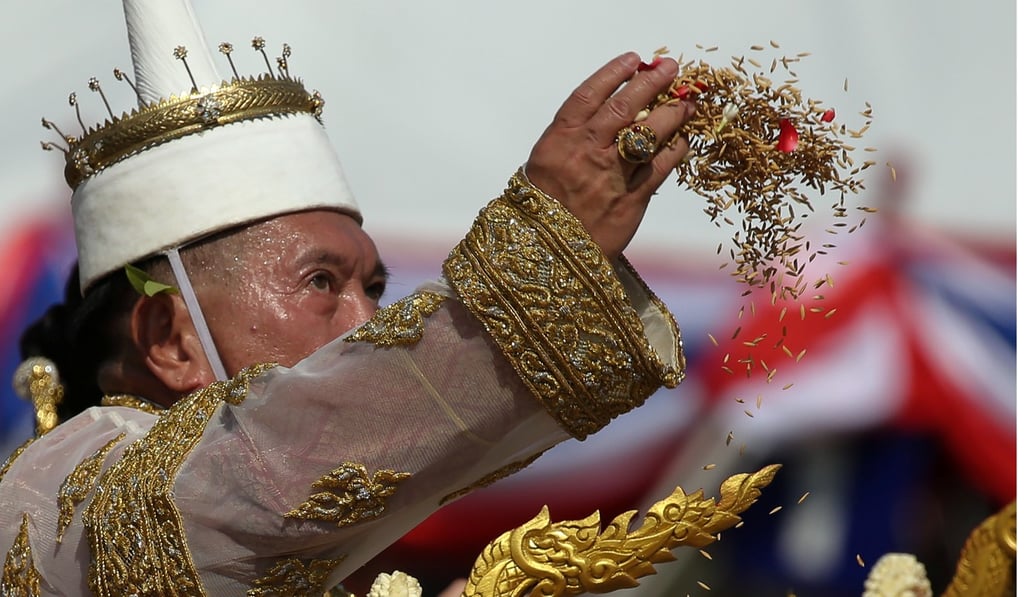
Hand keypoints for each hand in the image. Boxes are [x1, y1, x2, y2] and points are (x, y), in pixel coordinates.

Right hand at [524, 52, 694, 257]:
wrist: (548, 255)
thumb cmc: (542, 209)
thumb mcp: (544, 164)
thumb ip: (572, 137)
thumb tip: (608, 111)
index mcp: (560, 141)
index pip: (590, 95)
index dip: (614, 73)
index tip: (634, 59)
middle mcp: (586, 153)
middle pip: (624, 107)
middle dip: (651, 83)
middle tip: (671, 68)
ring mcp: (610, 176)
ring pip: (649, 134)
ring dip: (672, 113)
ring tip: (687, 102)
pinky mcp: (631, 201)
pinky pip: (660, 168)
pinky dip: (675, 150)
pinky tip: (684, 139)